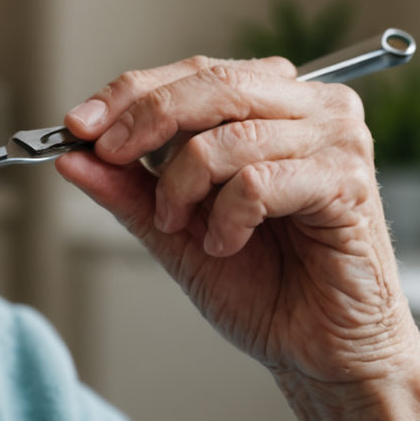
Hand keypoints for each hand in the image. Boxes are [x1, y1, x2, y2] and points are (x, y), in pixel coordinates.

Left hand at [56, 55, 410, 384]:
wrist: (316, 348)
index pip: (194, 72)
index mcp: (274, 103)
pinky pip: (257, 182)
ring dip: (183, 187)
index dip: (129, 94)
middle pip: (212, 85)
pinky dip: (225, 218)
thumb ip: (126, 188)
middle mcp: (312, 109)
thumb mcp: (172, 229)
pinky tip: (225, 244)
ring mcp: (337, 142)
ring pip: (229, 136)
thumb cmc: (261, 284)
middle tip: (107, 156)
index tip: (78, 125)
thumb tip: (70, 155)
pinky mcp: (348, 185)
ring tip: (183, 228)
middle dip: (144, 120)